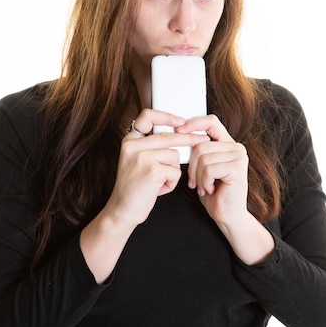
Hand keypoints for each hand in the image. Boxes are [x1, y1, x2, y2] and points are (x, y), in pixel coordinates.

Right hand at [107, 109, 209, 227]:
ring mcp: (142, 157)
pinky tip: (159, 189)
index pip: (148, 116)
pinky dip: (171, 183)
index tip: (181, 121)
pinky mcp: (153, 171)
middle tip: (203, 141)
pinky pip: (175, 172)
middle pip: (170, 136)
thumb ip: (152, 146)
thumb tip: (180, 135)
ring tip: (159, 181)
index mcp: (130, 140)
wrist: (122, 210)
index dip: (166, 116)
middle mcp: (134, 145)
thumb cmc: (134, 187)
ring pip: (175, 156)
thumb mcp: (137, 161)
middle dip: (189, 139)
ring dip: (173, 171)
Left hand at [177, 115, 273, 264]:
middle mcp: (236, 147)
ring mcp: (239, 157)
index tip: (179, 130)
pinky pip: (209, 169)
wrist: (227, 216)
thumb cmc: (213, 193)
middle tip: (195, 182)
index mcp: (227, 144)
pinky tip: (210, 190)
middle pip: (201, 144)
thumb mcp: (202, 168)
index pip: (211, 121)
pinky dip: (204, 182)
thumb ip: (198, 151)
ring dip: (198, 176)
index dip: (194, 123)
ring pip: (203, 157)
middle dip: (192, 166)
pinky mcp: (237, 168)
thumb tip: (179, 134)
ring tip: (204, 187)